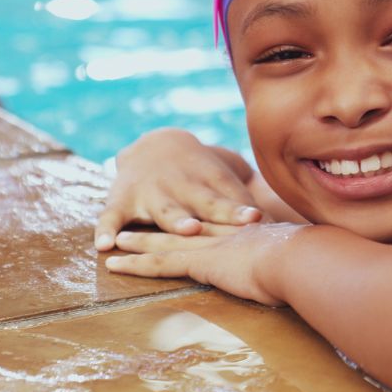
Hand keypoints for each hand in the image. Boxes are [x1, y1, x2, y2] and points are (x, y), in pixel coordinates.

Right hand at [95, 129, 261, 250]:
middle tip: (231, 223)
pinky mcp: (121, 201)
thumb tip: (286, 226)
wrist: (154, 145)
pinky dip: (107, 230)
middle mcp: (181, 184)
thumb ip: (248, 203)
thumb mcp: (223, 180)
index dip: (242, 208)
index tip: (259, 219)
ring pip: (163, 209)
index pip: (229, 195)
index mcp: (208, 179)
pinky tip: (104, 246)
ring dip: (175, 219)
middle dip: (217, 212)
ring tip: (187, 230)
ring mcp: (151, 192)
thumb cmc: (200, 173)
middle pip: (201, 201)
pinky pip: (112, 217)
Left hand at [104, 221, 303, 306]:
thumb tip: (307, 277)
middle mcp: (222, 235)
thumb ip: (292, 267)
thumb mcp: (299, 262)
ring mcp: (208, 246)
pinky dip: (135, 264)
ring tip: (118, 241)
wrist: (301, 258)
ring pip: (163, 244)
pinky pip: (158, 264)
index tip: (185, 224)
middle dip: (160, 228)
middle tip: (138, 225)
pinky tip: (115, 265)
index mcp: (245, 235)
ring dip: (138, 242)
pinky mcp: (199, 262)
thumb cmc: (308, 264)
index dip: (196, 226)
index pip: (213, 229)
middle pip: (184, 231)